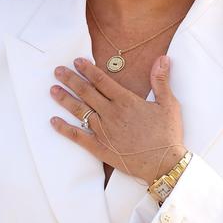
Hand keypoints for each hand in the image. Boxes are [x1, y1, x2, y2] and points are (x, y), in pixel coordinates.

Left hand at [49, 54, 186, 182]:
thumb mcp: (169, 104)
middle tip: (57, 71)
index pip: (102, 81)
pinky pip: (77, 136)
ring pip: (80, 111)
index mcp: (126, 101)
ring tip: (52, 90)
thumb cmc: (167, 134)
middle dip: (71, 80)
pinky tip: (53, 121)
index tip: (77, 61)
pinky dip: (64, 128)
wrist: (164, 163)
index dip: (88, 69)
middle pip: (86, 92)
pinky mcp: (99, 147)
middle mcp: (111, 113)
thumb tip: (163, 58)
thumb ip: (161, 80)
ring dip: (65, 99)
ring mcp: (103, 131)